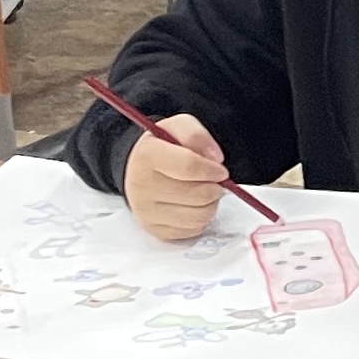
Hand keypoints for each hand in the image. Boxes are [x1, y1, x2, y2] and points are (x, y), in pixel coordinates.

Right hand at [122, 113, 230, 243]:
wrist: (137, 169)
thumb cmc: (162, 148)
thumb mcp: (178, 128)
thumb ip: (197, 135)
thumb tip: (215, 159)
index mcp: (147, 156)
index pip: (189, 166)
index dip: (212, 170)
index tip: (221, 171)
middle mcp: (142, 186)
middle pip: (197, 195)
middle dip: (214, 188)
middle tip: (213, 181)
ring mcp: (146, 211)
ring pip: (198, 216)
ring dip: (210, 204)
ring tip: (204, 191)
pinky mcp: (154, 229)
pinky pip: (192, 230)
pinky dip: (200, 218)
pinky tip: (193, 205)